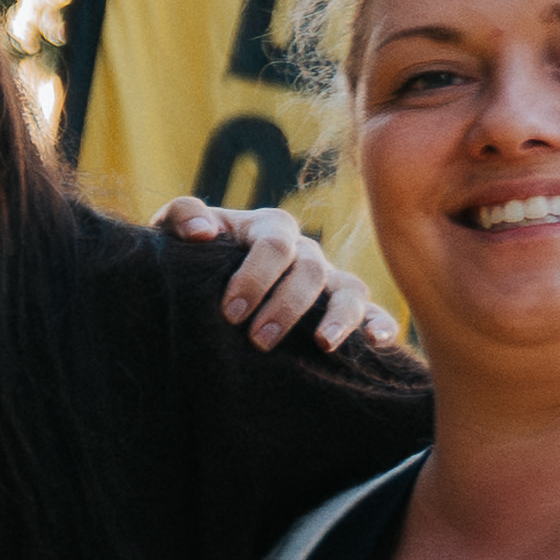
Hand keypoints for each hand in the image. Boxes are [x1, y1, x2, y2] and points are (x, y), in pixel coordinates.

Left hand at [163, 196, 397, 360]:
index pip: (273, 245)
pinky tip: (376, 342)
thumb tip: (201, 231)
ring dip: (338, 317)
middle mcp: (305, 251)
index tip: (230, 312)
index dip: (254, 277)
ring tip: (322, 344)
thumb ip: (182, 215)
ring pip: (349, 290)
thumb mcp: (178, 231)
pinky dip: (380, 323)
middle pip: (309, 270)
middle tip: (258, 340)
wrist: (206, 281)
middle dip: (285, 306)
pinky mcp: (342, 306)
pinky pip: (373, 311)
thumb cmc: (195, 255)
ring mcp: (328, 278)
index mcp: (270, 228)